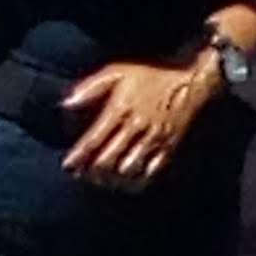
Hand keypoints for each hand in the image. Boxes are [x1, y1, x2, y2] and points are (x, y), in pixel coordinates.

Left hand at [58, 55, 218, 188]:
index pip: (93, 140)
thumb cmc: (149, 76)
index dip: (78, 156)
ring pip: (126, 169)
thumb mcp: (118, 72)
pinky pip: (149, 172)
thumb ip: (90, 87)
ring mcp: (153, 140)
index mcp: (121, 109)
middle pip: (107, 159)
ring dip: (110, 179)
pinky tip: (124, 182)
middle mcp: (136, 127)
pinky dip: (134, 181)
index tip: (68, 165)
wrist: (188, 81)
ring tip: (100, 180)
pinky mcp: (167, 148)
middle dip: (91, 171)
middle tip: (81, 175)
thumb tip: (66, 103)